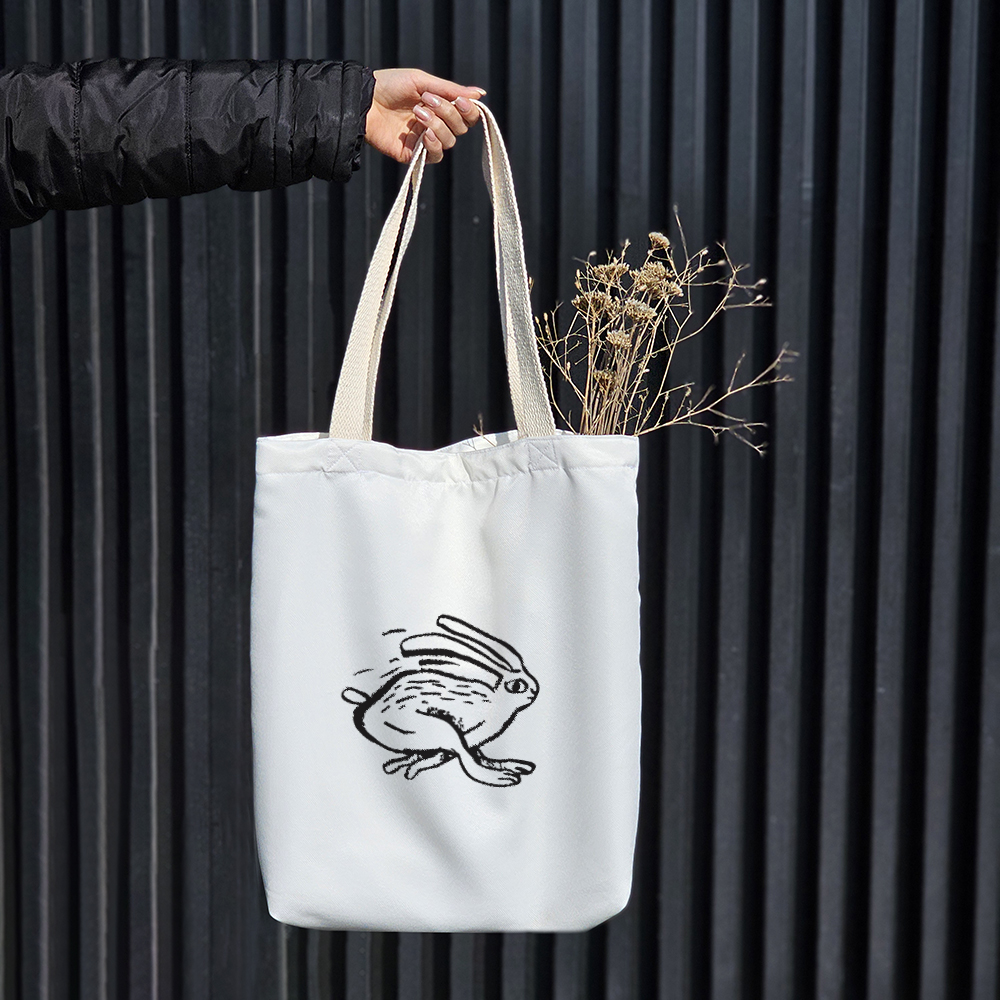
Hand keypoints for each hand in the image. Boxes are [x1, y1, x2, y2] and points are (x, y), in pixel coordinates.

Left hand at [365, 68, 483, 164]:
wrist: (364, 100)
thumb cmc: (390, 85)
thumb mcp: (422, 81)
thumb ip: (451, 90)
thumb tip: (481, 94)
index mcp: (440, 106)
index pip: (466, 115)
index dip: (469, 110)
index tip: (461, 101)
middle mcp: (435, 124)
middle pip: (460, 128)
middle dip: (448, 113)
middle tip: (428, 100)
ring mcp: (424, 140)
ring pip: (449, 141)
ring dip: (437, 125)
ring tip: (417, 113)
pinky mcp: (413, 154)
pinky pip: (435, 156)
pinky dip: (434, 145)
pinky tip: (424, 134)